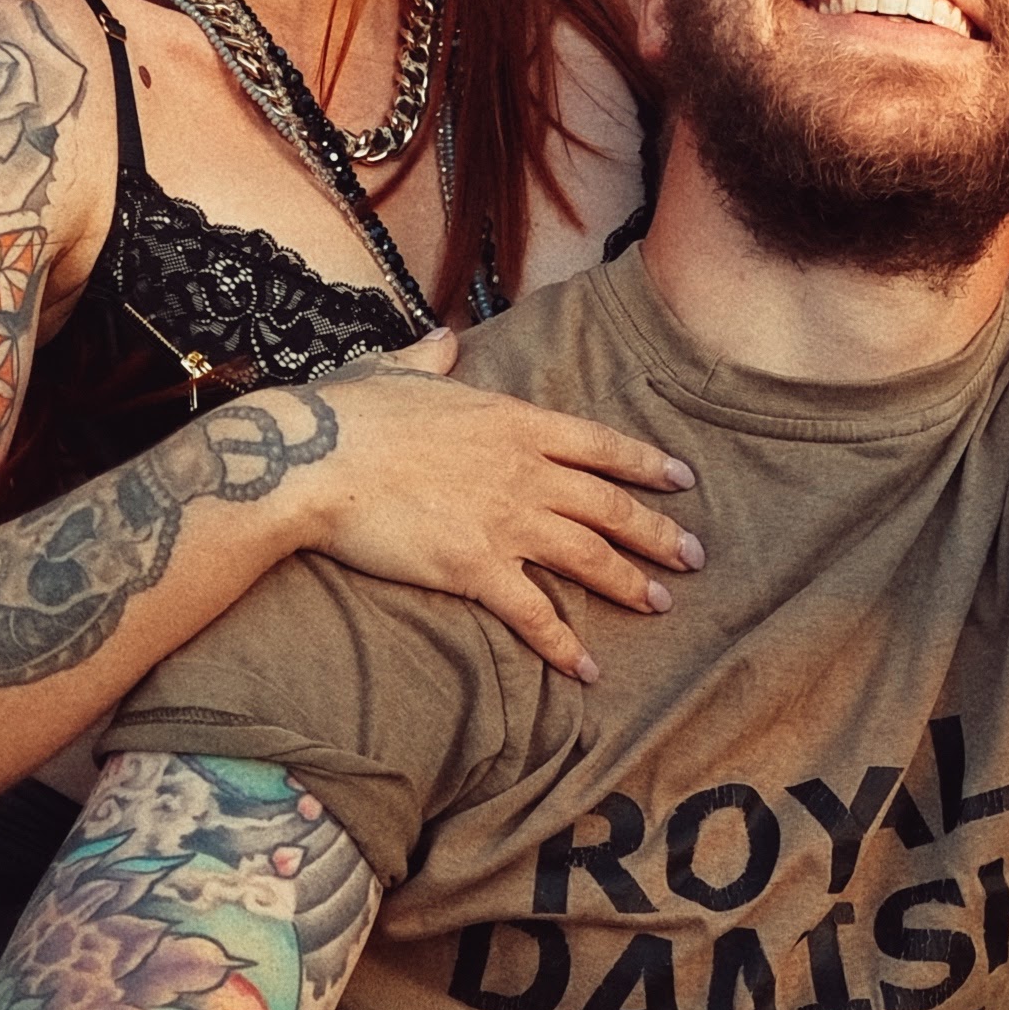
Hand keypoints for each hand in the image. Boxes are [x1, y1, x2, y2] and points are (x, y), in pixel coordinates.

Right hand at [290, 334, 700, 683]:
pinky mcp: (476, 568)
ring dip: (630, 583)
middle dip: (657, 532)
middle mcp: (524, 471)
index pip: (599, 444)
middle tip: (694, 556)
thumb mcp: (399, 370)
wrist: (314, 459)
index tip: (682, 480)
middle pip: (610, 506)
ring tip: (660, 604)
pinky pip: (534, 613)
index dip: (646, 464)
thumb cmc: (350, 413)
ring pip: (589, 557)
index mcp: (514, 421)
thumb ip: (433, 359)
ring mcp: (505, 520)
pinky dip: (565, 644)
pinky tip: (588, 669)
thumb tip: (444, 340)